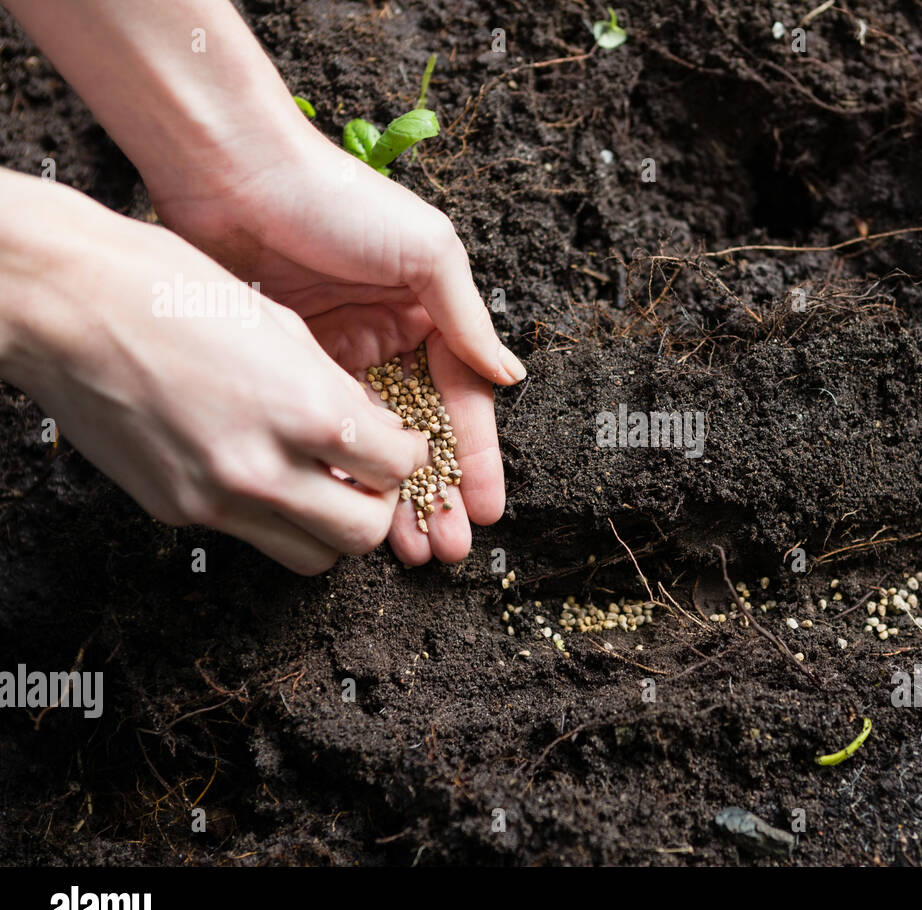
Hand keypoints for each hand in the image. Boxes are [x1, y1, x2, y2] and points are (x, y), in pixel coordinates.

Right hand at [0, 172, 430, 574]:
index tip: (400, 444)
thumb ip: (336, 387)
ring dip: (329, 527)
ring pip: (313, 557)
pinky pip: (249, 536)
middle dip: (378, 505)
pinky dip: (270, 517)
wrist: (62, 302)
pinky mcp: (178, 512)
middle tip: (368, 475)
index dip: (409, 455)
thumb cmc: (164, 290)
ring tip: (320, 485)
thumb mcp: (281, 323)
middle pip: (364, 535)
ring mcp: (217, 498)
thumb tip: (373, 426)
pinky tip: (261, 473)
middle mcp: (264, 468)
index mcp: (304, 409)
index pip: (397, 469)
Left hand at [146, 129, 523, 565]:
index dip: (475, 459)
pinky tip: (352, 507)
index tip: (485, 509)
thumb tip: (509, 376)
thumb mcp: (426, 250)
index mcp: (430, 315)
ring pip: (376, 444)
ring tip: (408, 546)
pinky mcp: (292, 366)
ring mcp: (341, 358)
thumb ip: (465, 319)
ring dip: (393, 495)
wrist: (236, 174)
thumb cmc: (338, 200)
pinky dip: (343, 471)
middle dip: (437, 495)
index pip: (463, 403)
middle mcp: (390, 341)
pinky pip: (326, 433)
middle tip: (446, 548)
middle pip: (422, 435)